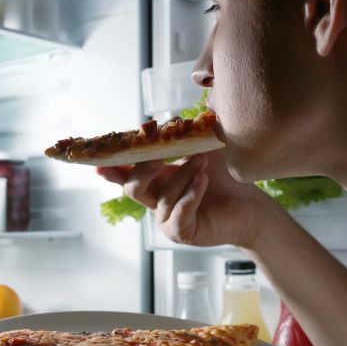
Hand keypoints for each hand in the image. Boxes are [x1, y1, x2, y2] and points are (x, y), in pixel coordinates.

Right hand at [97, 150, 276, 247]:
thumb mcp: (204, 149)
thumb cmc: (224, 178)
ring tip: (202, 164)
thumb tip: (177, 113)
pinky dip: (191, 195)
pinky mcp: (182, 232)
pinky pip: (179, 213)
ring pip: (162, 198)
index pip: (126, 174)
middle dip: (143, 170)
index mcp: (156, 181)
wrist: (248, 204)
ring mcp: (167, 220)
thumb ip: (187, 133)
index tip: (98, 160)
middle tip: (159, 157)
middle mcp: (156, 201)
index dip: (111, 168)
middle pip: (133, 188)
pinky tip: (203, 181)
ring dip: (182, 177)